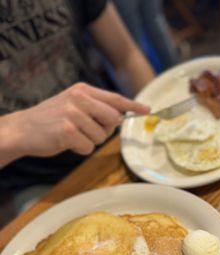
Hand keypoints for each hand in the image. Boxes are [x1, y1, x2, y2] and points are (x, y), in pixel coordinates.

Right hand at [0, 83, 149, 165]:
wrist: (23, 129)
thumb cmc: (50, 119)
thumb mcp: (72, 104)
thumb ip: (94, 106)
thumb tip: (119, 117)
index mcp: (82, 90)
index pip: (114, 98)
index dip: (132, 106)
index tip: (147, 110)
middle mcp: (79, 98)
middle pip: (113, 119)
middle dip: (105, 130)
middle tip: (87, 130)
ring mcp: (73, 114)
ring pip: (101, 136)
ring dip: (90, 141)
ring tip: (72, 135)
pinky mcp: (67, 131)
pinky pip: (88, 147)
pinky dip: (80, 150)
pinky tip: (66, 143)